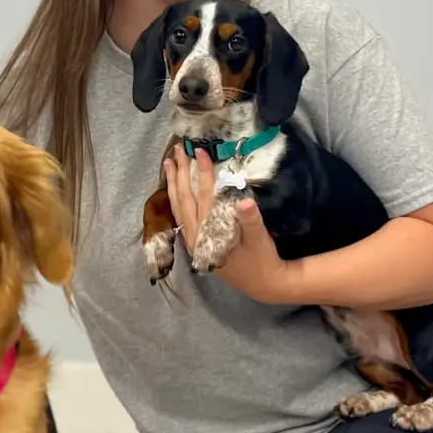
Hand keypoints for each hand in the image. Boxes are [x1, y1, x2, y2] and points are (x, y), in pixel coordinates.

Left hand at [163, 145, 293, 304]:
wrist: (263, 283)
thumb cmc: (262, 259)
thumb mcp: (260, 239)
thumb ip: (251, 220)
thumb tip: (245, 202)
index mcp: (210, 235)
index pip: (204, 197)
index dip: (203, 173)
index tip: (200, 152)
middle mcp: (196, 237)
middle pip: (184, 199)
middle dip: (181, 173)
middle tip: (178, 149)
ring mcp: (194, 239)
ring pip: (178, 207)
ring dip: (174, 183)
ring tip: (170, 162)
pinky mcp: (196, 241)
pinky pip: (182, 215)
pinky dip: (177, 198)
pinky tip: (176, 187)